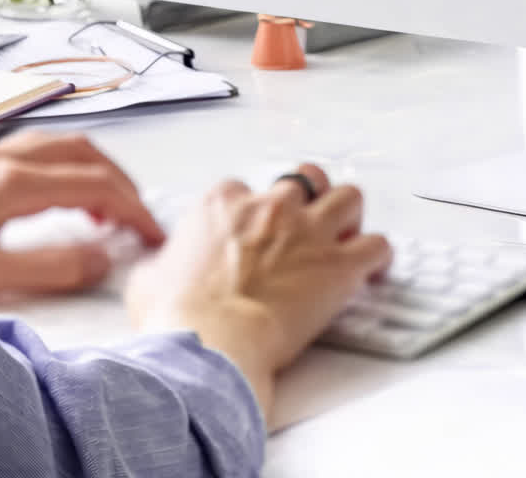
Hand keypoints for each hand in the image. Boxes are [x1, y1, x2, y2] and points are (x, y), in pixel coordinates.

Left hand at [0, 131, 163, 295]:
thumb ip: (48, 266)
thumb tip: (100, 259)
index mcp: (15, 183)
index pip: (97, 185)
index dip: (132, 209)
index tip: (151, 233)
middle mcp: (10, 158)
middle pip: (90, 155)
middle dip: (124, 185)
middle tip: (140, 219)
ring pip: (70, 146)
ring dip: (101, 172)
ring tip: (110, 209)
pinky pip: (48, 148)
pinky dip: (74, 166)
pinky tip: (67, 192)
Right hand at [124, 162, 390, 420]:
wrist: (211, 345)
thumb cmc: (177, 318)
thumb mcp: (147, 281)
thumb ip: (160, 263)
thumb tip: (156, 271)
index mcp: (224, 202)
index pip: (245, 189)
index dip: (250, 214)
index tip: (251, 237)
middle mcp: (271, 206)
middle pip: (305, 179)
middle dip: (308, 198)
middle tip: (306, 226)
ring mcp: (309, 232)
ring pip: (350, 196)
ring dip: (349, 216)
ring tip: (344, 237)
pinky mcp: (338, 266)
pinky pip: (377, 246)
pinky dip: (377, 257)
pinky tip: (370, 271)